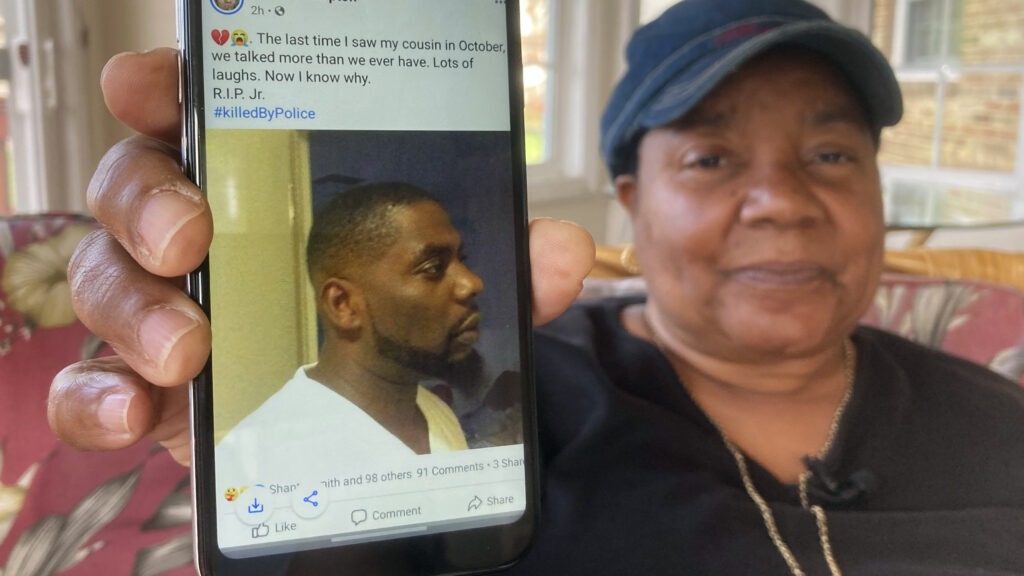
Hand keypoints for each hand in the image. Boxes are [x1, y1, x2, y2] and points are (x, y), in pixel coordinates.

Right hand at [48, 49, 594, 465]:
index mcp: (265, 193)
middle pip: (133, 185)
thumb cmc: (386, 339)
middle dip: (147, 199)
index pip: (201, 120)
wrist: (356, 435)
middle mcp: (202, 239)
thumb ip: (503, 272)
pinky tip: (138, 412)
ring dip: (133, 306)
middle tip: (189, 234)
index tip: (147, 83)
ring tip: (188, 349)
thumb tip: (563, 253)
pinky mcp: (150, 389)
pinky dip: (97, 397)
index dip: (166, 91)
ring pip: (103, 278)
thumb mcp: (451, 302)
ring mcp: (167, 312)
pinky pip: (89, 384)